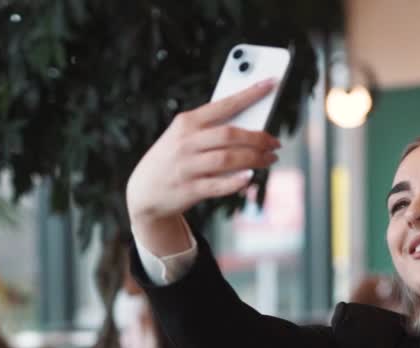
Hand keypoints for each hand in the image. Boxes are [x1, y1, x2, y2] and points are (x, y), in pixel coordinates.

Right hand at [126, 81, 280, 229]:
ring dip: (255, 159)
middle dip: (258, 137)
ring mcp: (187, 167)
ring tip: (270, 158)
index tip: (271, 83)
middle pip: (230, 135)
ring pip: (228, 159)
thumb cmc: (174, 158)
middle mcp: (186, 142)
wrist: (144, 192)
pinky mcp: (189, 190)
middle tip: (275, 142)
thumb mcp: (183, 136)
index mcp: (186, 122)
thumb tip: (251, 127)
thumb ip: (212, 130)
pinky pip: (219, 184)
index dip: (250, 94)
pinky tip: (251, 177)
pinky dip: (237, 181)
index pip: (224, 104)